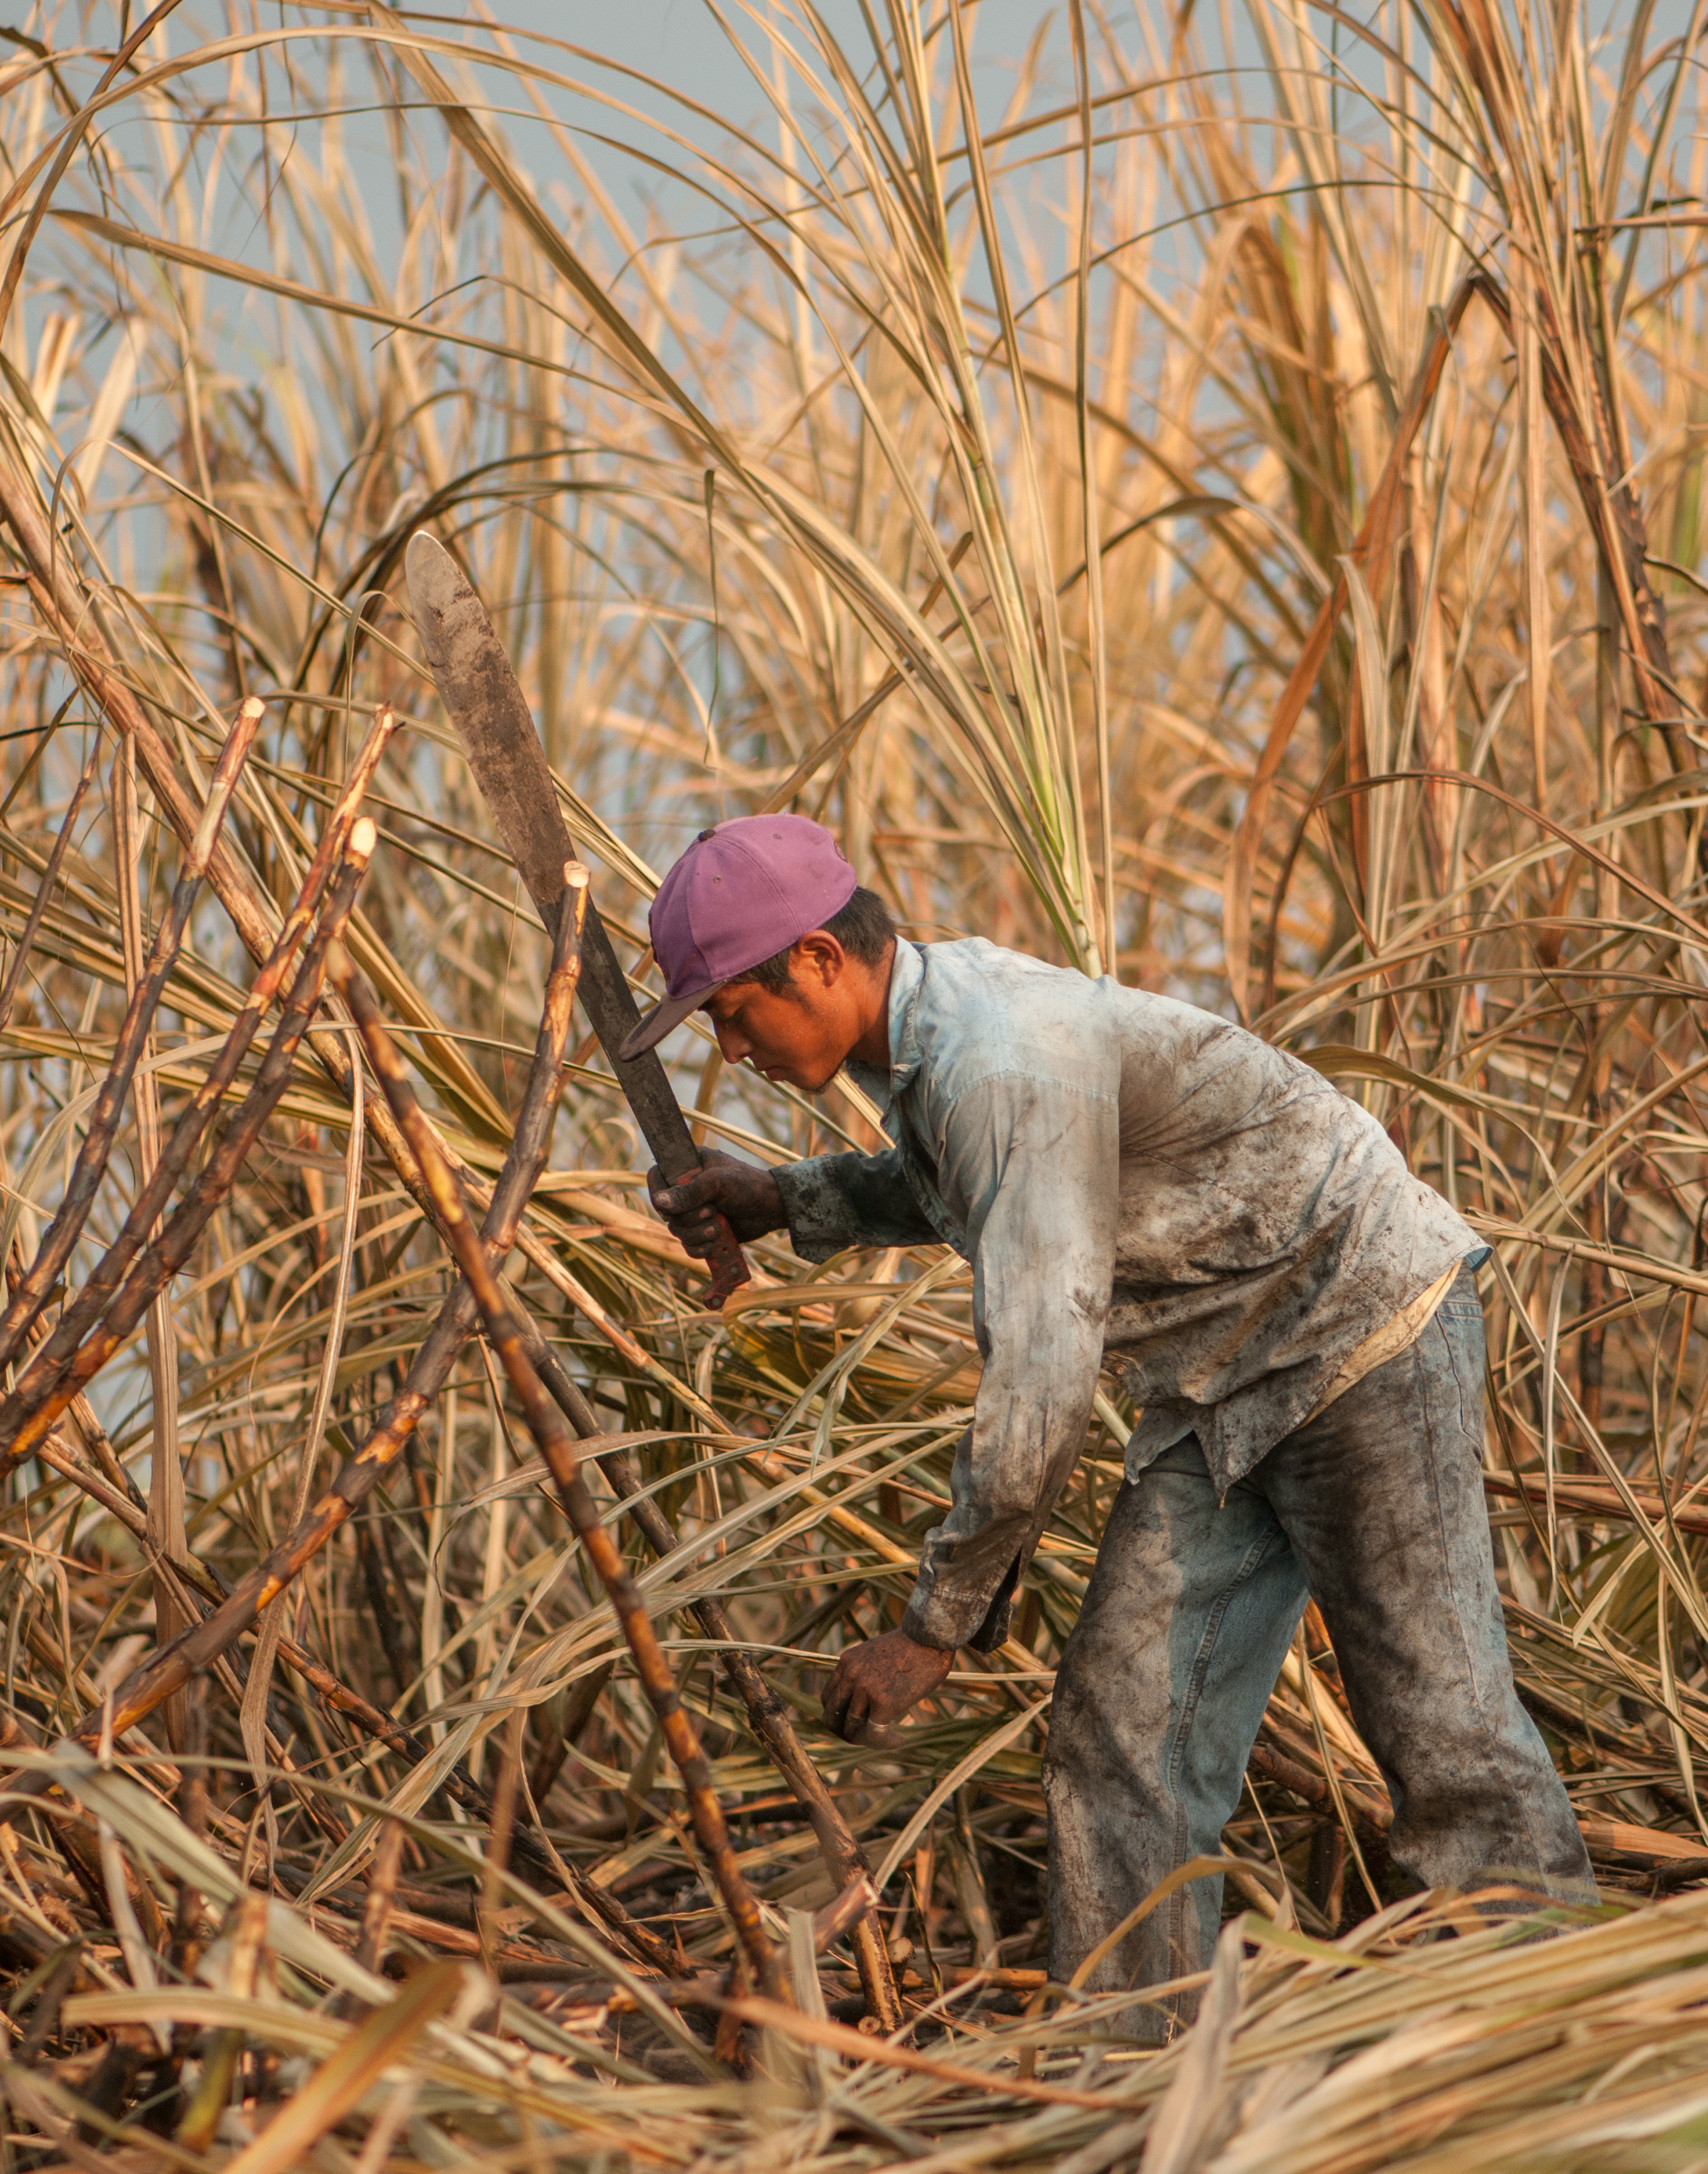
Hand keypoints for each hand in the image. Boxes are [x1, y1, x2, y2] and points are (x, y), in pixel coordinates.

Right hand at [648, 1148, 785, 1253]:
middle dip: (689, 1217)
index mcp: (687, 1167)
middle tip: (712, 1210)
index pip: (656, 1178)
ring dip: (697, 1233)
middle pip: (666, 1211)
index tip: (671, 1206)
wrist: (771, 1208)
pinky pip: (688, 1246)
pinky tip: (715, 1242)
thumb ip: (689, 1192)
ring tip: (718, 1227)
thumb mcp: (718, 1183)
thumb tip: (660, 1202)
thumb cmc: (747, 1185)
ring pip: (677, 1231)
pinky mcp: (702, 1232)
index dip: (658, 1194)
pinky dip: (700, 1248)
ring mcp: (694, 1212)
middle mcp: (686, 1190)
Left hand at [822, 1628, 952, 1743]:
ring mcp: (865, 1688)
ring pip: (852, 1730)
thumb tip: (864, 1701)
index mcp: (846, 1662)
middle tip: (867, 1738)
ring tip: (889, 1738)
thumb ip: (863, 1673)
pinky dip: (886, 1743)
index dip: (838, 1717)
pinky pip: (874, 1735)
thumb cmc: (912, 1646)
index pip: (828, 1700)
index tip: (856, 1723)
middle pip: (832, 1718)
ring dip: (868, 1741)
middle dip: (847, 1733)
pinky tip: (899, 1740)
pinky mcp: (883, 1702)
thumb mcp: (876, 1654)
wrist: (931, 1637)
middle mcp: (850, 1675)